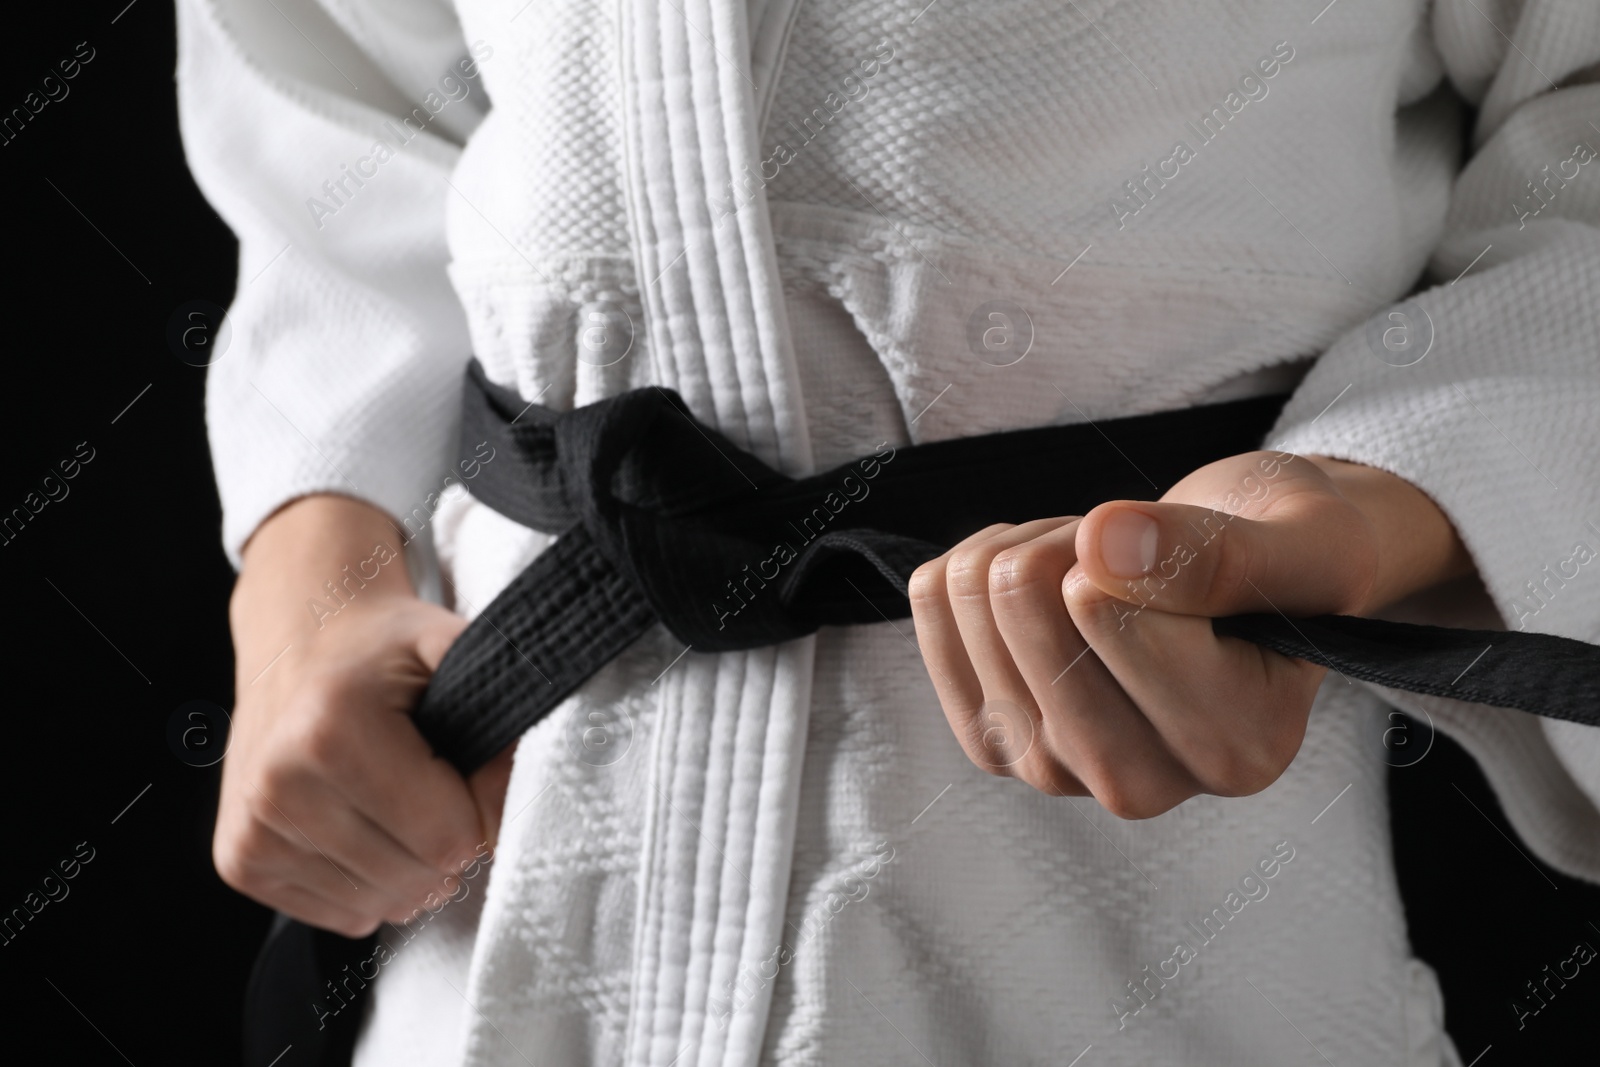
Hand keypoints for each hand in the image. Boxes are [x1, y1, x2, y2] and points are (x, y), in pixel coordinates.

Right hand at [213, 495, 513, 936]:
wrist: (298, 636)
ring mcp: (253, 828)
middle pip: (415, 879)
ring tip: (401, 804)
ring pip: (378, 906)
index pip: (447, 837)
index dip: (481, 808)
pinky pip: (339, 913)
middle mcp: (281, 784)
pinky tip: (365, 826)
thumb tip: (524, 795)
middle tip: (438, 787)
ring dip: (410, 869)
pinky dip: (369, 883)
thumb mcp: (451, 647)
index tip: (471, 767)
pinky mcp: (240, 860)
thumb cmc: (382, 649)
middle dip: (448, 843)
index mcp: (332, 730)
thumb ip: (503, 712)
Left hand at [907, 450, 1469, 817]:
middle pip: (1026, 608)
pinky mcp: (995, 744)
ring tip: (1098, 564)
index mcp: (1235, 749)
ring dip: (1028, 547)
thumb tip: (1103, 547)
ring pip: (977, 603)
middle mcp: (1143, 787)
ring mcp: (1056, 773)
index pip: (1105, 607)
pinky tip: (1039, 576)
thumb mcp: (1302, 543)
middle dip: (1068, 541)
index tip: (1180, 547)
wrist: (1253, 583)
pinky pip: (935, 610)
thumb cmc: (1292, 561)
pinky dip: (977, 563)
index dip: (1127, 541)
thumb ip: (1221, 555)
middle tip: (1133, 547)